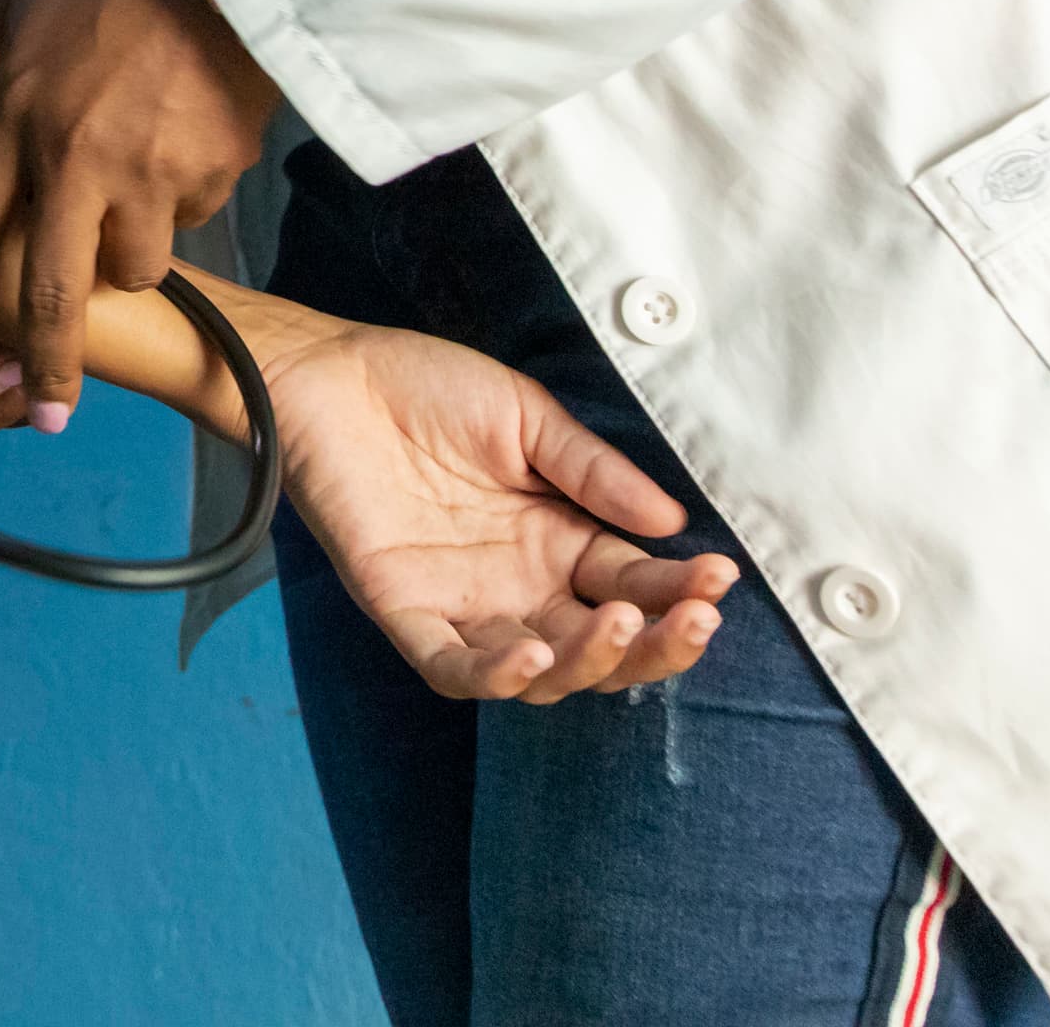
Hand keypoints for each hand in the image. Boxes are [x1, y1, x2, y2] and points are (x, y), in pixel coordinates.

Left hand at [0, 0, 277, 436]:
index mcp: (16, 117)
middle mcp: (73, 161)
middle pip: (47, 288)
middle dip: (43, 363)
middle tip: (45, 416)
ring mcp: (146, 175)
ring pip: (131, 266)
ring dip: (127, 262)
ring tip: (133, 221)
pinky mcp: (212, 175)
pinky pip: (190, 218)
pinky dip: (185, 206)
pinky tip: (187, 157)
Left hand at [251, 306, 739, 701]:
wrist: (331, 374)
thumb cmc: (426, 389)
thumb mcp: (526, 418)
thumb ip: (594, 471)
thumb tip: (673, 523)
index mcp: (557, 541)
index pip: (634, 586)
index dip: (681, 590)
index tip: (719, 577)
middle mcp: (519, 586)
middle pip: (602, 648)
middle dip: (657, 644)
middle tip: (695, 618)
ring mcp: (464, 604)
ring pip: (541, 673)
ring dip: (590, 662)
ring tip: (621, 625)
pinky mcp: (403, 610)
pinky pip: (453, 667)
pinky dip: (495, 675)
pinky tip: (534, 658)